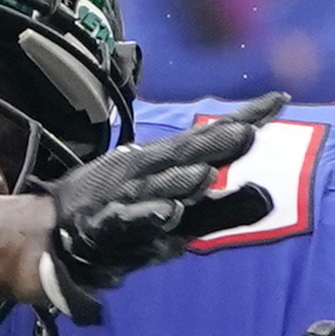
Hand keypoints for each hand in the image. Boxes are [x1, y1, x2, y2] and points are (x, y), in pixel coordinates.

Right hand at [29, 93, 285, 335]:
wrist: (57, 234)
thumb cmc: (123, 215)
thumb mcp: (177, 209)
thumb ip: (221, 209)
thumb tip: (267, 198)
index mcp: (165, 163)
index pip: (209, 138)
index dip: (243, 119)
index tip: (278, 101)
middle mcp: (147, 173)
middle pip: (185, 155)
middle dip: (213, 143)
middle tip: (247, 131)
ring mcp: (125, 197)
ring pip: (157, 187)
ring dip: (180, 180)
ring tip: (205, 174)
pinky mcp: (106, 225)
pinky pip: (127, 221)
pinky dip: (146, 217)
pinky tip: (170, 213)